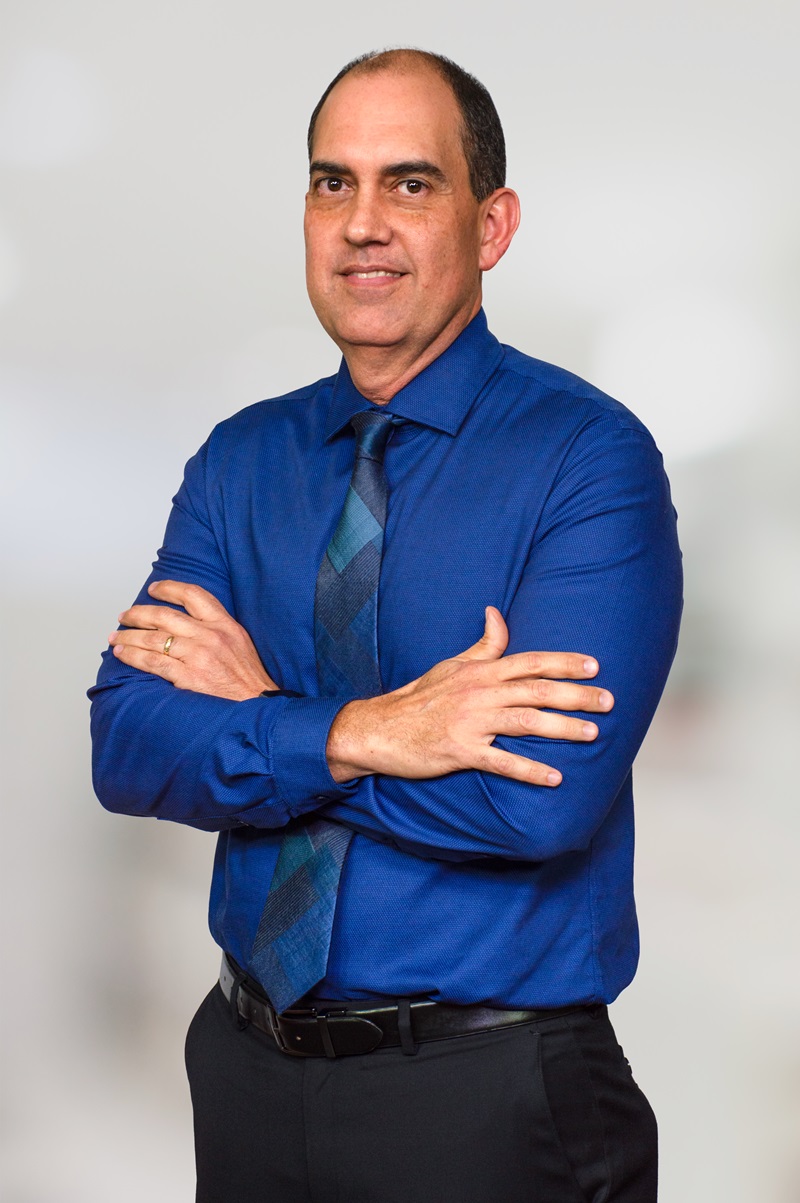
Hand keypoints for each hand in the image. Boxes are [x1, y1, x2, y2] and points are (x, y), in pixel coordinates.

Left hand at [109, 580, 277, 699]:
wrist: (258, 705)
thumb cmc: (248, 678)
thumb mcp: (239, 642)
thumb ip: (217, 628)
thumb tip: (188, 623)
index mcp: (224, 624)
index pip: (193, 595)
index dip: (169, 588)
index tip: (154, 589)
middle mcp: (210, 636)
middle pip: (165, 615)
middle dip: (139, 614)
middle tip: (125, 616)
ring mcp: (198, 656)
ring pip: (153, 639)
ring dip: (129, 636)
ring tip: (116, 637)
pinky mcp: (188, 677)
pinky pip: (153, 662)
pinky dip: (133, 656)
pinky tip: (122, 654)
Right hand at [326, 606, 613, 786]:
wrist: (379, 728)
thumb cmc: (420, 697)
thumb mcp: (452, 664)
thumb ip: (483, 644)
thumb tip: (497, 613)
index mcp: (480, 671)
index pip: (530, 661)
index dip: (565, 662)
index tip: (595, 667)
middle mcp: (479, 693)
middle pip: (537, 690)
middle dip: (576, 695)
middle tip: (609, 701)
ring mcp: (470, 722)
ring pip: (526, 722)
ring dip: (563, 728)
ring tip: (592, 734)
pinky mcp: (460, 751)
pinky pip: (501, 762)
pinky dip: (529, 770)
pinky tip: (554, 778)